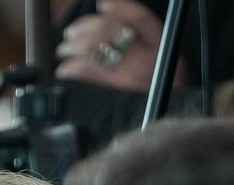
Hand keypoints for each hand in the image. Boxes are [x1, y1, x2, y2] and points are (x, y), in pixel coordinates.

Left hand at [55, 0, 178, 91]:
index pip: (140, 18)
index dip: (119, 7)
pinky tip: (66, 69)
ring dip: (72, 45)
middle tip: (71, 34)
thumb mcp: (168, 69)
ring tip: (65, 50)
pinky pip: (84, 70)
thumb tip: (116, 31)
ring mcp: (129, 76)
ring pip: (92, 46)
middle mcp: (146, 58)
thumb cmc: (163, 99)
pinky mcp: (112, 93)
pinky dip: (70, 67)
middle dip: (83, 27)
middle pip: (109, 29)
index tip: (102, 4)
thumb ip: (148, 49)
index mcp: (163, 49)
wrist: (165, 125)